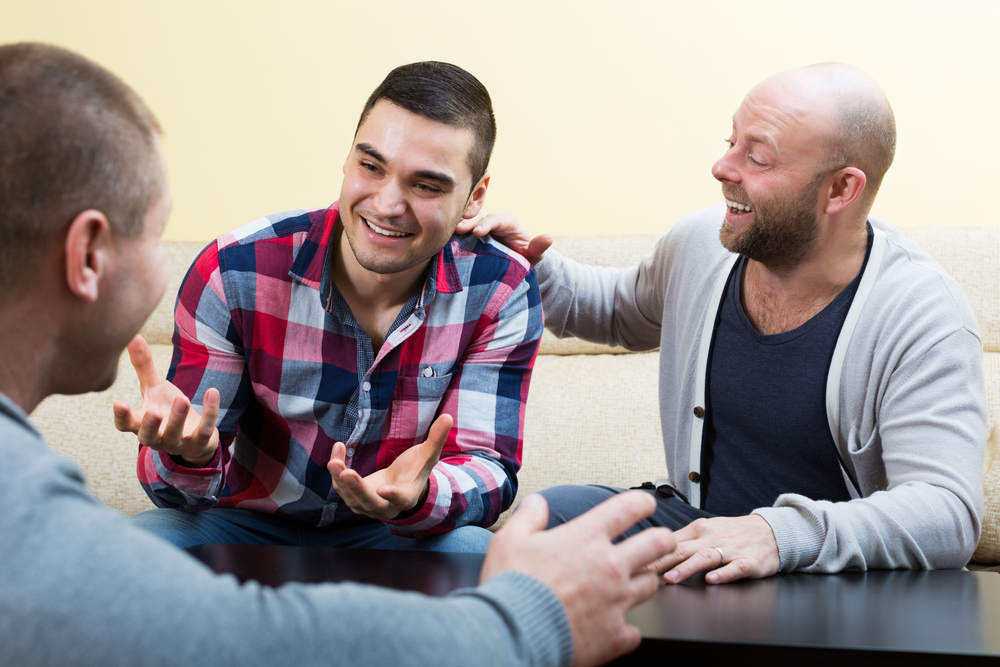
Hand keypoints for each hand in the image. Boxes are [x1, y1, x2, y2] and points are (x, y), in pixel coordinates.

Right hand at [112, 334, 219, 466]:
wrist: (194, 436)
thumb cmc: (168, 409)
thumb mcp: (155, 388)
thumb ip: (143, 366)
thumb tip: (133, 336)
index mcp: (141, 424)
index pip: (125, 425)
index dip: (122, 417)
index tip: (118, 403)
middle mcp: (156, 438)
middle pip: (147, 437)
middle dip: (150, 425)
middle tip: (153, 411)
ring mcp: (177, 443)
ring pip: (174, 436)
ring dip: (178, 419)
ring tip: (183, 399)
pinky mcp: (198, 444)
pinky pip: (204, 431)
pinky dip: (209, 412)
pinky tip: (212, 391)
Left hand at [327, 413, 451, 519]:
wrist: (401, 486)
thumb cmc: (415, 470)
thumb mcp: (427, 454)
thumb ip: (436, 439)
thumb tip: (449, 416)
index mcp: (406, 497)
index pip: (400, 499)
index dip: (393, 495)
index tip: (384, 490)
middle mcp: (385, 506)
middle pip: (369, 501)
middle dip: (357, 488)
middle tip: (346, 473)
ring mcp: (366, 505)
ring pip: (350, 496)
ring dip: (340, 478)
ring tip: (335, 459)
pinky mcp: (353, 497)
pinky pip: (341, 486)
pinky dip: (337, 470)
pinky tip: (337, 450)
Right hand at [455, 212, 551, 265]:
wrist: (515, 264)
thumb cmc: (525, 258)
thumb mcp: (534, 254)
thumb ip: (538, 247)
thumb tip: (549, 238)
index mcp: (507, 222)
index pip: (496, 219)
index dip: (486, 224)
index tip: (477, 232)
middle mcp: (492, 221)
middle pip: (478, 217)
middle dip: (468, 222)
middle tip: (458, 230)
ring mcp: (479, 227)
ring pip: (467, 222)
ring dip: (458, 226)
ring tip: (447, 232)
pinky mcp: (470, 236)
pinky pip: (460, 232)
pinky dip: (452, 233)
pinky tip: (442, 238)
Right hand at [481, 491, 674, 666]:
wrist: (513, 632)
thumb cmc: (512, 585)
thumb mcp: (510, 539)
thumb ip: (529, 517)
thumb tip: (538, 503)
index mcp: (586, 538)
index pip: (627, 508)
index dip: (642, 501)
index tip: (645, 504)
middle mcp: (610, 566)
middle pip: (657, 543)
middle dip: (664, 539)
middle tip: (661, 541)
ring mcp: (616, 601)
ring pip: (651, 585)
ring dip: (643, 583)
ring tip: (633, 585)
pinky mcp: (615, 634)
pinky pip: (634, 632)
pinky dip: (626, 630)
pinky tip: (615, 628)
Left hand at [651, 514, 779, 584]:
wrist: (770, 531)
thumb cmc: (732, 534)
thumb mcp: (706, 531)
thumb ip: (682, 542)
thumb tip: (651, 552)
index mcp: (698, 530)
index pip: (670, 541)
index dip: (651, 552)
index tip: (633, 562)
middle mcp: (711, 538)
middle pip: (683, 549)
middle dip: (662, 560)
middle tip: (644, 572)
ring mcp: (731, 549)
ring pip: (706, 557)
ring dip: (687, 568)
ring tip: (671, 578)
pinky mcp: (750, 562)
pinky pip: (736, 568)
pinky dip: (724, 573)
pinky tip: (712, 580)